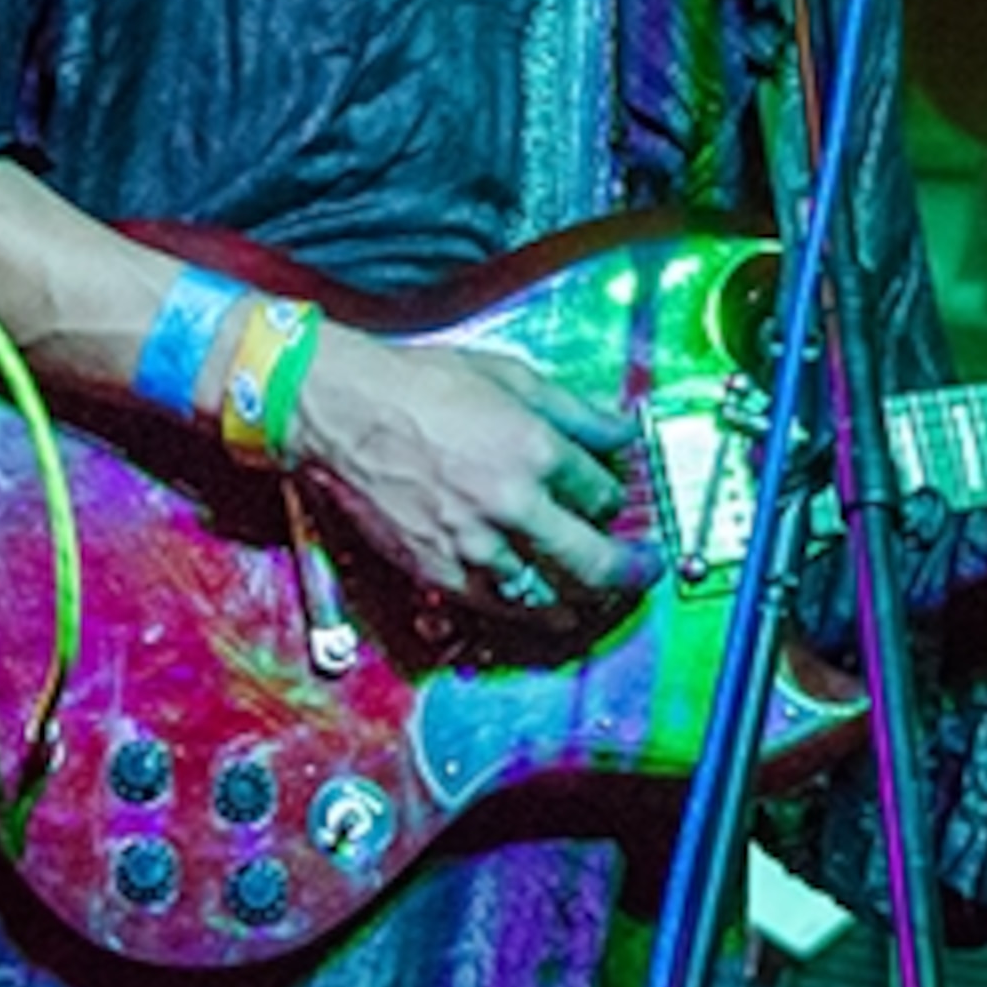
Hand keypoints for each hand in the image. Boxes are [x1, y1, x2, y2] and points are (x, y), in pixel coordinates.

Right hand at [285, 324, 663, 617]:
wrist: (341, 410)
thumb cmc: (419, 385)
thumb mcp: (509, 376)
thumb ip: (574, 409)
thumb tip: (622, 428)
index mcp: (534, 450)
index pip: (601, 491)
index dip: (613, 494)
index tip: (611, 495)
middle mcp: (511, 503)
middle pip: (593, 559)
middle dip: (630, 570)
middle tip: (645, 571)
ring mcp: (474, 543)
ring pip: (549, 593)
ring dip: (583, 600)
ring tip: (598, 598)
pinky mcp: (438, 569)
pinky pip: (497, 605)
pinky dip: (528, 610)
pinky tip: (544, 610)